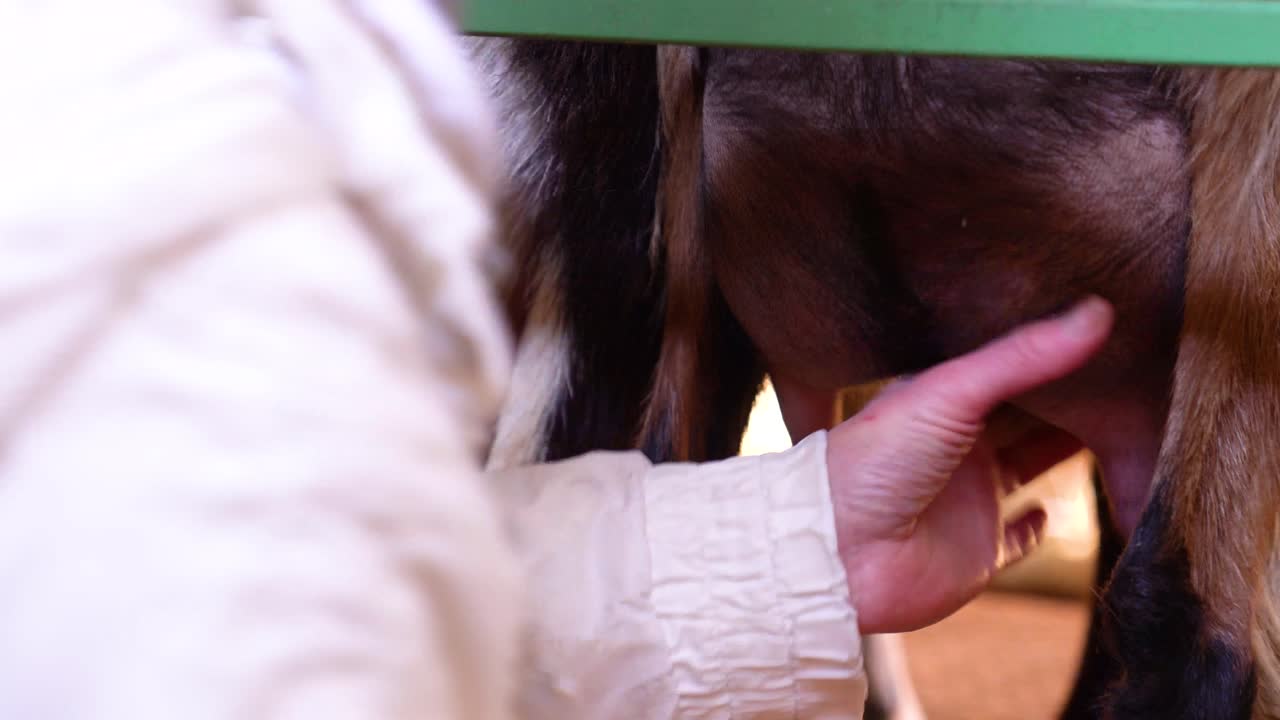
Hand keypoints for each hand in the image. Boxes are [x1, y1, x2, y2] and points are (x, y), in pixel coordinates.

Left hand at [776, 296, 1113, 633]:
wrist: (835, 553)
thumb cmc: (871, 462)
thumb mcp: (948, 394)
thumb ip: (1021, 358)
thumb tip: (1098, 311)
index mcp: (945, 400)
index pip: (1013, 369)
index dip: (1055, 353)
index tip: (1111, 327)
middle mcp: (960, 447)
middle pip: (1032, 417)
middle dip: (1076, 401)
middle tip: (1139, 376)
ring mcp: (968, 500)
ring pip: (1034, 469)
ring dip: (1074, 457)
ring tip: (1130, 430)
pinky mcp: (976, 554)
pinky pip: (1017, 537)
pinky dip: (1039, 526)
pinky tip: (1062, 510)